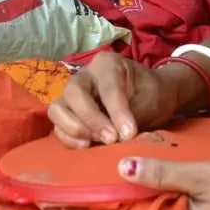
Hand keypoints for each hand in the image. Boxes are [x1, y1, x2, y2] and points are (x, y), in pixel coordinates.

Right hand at [48, 53, 181, 148]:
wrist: (152, 98)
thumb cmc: (152, 95)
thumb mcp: (149, 101)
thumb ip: (131, 116)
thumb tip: (119, 137)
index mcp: (107, 64)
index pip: (107, 87)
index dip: (116, 112)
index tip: (129, 134)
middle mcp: (85, 75)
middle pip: (74, 94)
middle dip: (91, 119)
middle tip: (111, 139)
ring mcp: (72, 94)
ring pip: (58, 109)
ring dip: (75, 129)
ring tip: (98, 142)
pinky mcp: (68, 113)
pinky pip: (58, 126)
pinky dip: (69, 138)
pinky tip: (89, 146)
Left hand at [118, 156, 209, 209]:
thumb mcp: (200, 177)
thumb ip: (161, 172)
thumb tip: (120, 167)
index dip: (119, 192)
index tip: (103, 172)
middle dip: (135, 192)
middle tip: (119, 162)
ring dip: (155, 194)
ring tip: (140, 167)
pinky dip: (174, 199)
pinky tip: (172, 182)